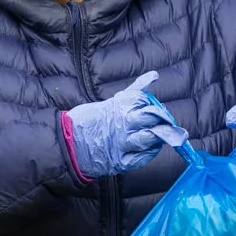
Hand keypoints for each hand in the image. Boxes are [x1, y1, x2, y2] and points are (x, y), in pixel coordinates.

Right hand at [64, 72, 186, 176]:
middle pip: (152, 118)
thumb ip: (135, 90)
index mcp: (120, 105)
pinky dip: (149, 154)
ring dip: (159, 137)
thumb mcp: (113, 101)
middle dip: (163, 120)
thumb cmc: (90, 119)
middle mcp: (123, 123)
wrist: (68, 142)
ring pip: (149, 138)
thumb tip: (155, 75)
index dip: (155, 106)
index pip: (146, 101)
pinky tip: (150, 150)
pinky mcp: (120, 161)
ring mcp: (122, 143)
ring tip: (161, 137)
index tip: (160, 110)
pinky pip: (142, 158)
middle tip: (167, 124)